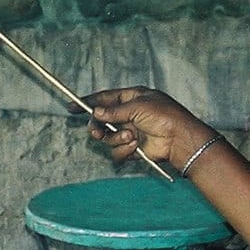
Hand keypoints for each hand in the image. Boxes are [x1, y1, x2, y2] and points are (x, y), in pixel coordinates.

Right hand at [84, 87, 214, 171]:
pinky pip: (117, 151)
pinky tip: (136, 146)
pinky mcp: (132, 149)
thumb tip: (96, 112)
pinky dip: (124, 150)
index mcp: (131, 99)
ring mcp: (130, 132)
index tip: (71, 106)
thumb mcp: (137, 106)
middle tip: (96, 131)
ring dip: (116, 138)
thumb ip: (114, 110)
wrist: (179, 140)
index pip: (105, 98)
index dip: (88, 102)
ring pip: (108, 138)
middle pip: (101, 120)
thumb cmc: (164, 116)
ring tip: (131, 137)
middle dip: (98, 126)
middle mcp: (129, 115)